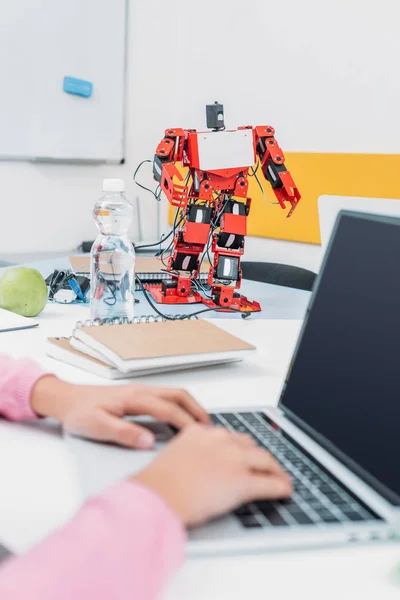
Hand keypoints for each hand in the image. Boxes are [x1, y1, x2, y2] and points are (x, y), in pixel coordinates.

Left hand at [30, 376, 208, 448]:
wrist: (65, 399)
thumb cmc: (78, 413)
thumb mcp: (97, 427)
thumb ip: (124, 433)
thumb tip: (149, 441)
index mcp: (134, 398)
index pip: (168, 409)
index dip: (186, 423)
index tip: (199, 436)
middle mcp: (140, 390)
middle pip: (178, 395)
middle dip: (196, 410)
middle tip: (210, 428)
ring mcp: (140, 390)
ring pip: (173, 393)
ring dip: (190, 406)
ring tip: (201, 424)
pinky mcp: (137, 395)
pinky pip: (165, 396)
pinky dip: (180, 405)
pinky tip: (180, 418)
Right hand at [134, 424, 291, 525]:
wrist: (157, 497)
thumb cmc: (158, 483)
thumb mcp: (174, 454)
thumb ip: (192, 451)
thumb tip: (202, 463)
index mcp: (202, 432)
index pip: (230, 436)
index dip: (242, 447)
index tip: (246, 453)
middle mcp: (221, 441)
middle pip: (250, 445)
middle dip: (260, 457)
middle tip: (266, 466)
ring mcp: (234, 460)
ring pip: (265, 461)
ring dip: (275, 470)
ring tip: (280, 477)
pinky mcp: (243, 482)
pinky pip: (270, 484)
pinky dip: (281, 487)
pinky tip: (286, 491)